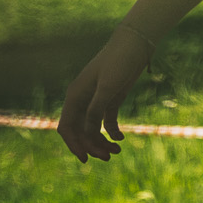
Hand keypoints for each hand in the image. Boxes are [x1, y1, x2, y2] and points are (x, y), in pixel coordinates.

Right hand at [58, 26, 153, 162]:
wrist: (135, 43)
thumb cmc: (119, 61)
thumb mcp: (107, 86)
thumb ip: (96, 109)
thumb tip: (88, 132)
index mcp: (75, 96)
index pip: (67, 127)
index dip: (73, 144)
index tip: (85, 159)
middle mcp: (83, 99)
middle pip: (81, 130)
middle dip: (91, 145)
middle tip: (108, 157)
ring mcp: (97, 99)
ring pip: (94, 127)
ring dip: (102, 141)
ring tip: (116, 151)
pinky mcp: (112, 97)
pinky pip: (107, 119)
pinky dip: (112, 131)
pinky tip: (120, 139)